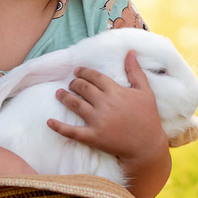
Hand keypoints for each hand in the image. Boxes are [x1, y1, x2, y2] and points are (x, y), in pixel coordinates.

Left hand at [49, 51, 169, 163]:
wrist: (146, 145)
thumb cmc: (147, 117)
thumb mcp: (145, 91)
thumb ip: (135, 71)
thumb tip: (130, 52)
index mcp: (115, 91)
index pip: (94, 77)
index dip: (84, 72)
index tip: (77, 71)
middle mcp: (104, 104)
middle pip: (83, 88)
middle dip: (74, 83)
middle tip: (71, 83)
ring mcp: (97, 121)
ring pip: (75, 105)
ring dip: (64, 97)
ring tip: (59, 94)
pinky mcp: (93, 137)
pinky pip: (72, 131)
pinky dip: (59, 127)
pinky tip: (49, 121)